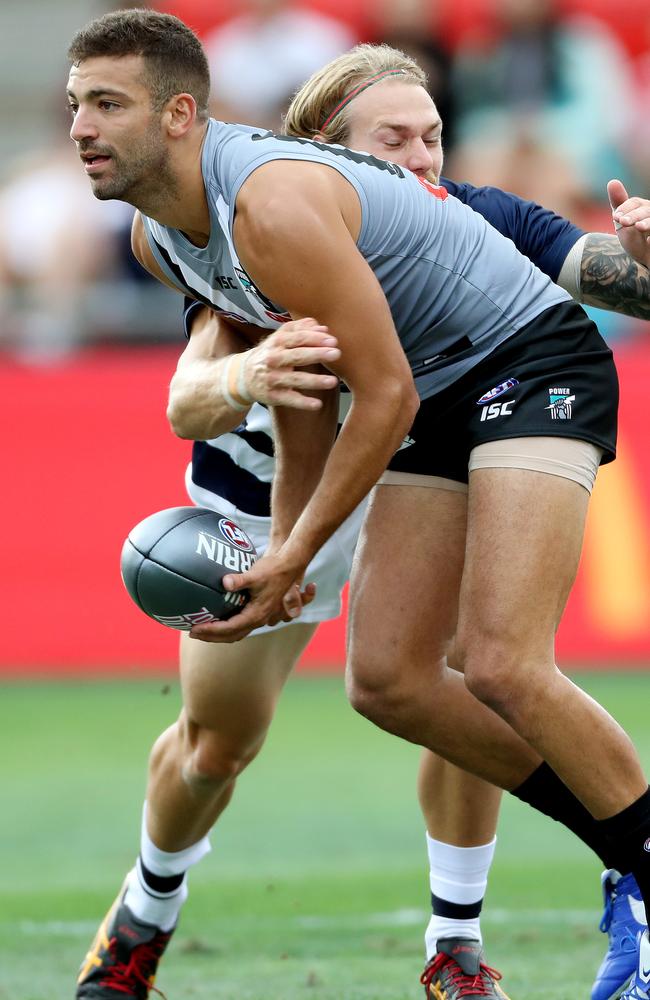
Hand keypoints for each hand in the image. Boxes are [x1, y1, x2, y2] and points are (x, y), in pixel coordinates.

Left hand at [188, 552, 311, 642]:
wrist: (289, 566)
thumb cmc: (273, 569)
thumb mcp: (255, 574)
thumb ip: (239, 580)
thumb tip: (224, 582)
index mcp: (256, 614)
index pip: (229, 628)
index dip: (211, 630)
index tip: (194, 628)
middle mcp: (258, 620)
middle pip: (231, 636)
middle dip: (211, 637)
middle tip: (192, 632)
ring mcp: (259, 617)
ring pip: (236, 633)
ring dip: (218, 634)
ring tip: (201, 630)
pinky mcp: (258, 612)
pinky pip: (239, 625)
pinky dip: (226, 627)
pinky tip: (216, 618)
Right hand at [243, 318, 340, 408]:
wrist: (243, 376)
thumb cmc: (271, 353)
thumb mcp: (280, 337)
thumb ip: (301, 329)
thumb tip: (323, 328)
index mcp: (277, 343)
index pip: (298, 338)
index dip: (316, 338)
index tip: (333, 341)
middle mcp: (274, 359)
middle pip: (297, 356)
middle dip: (317, 354)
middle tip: (336, 354)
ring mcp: (273, 378)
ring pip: (295, 379)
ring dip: (314, 381)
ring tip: (333, 381)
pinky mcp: (273, 396)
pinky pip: (290, 399)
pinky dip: (303, 403)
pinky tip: (317, 404)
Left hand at [608, 179, 649, 268]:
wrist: (646, 260)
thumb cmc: (635, 238)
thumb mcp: (624, 221)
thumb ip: (619, 203)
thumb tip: (613, 181)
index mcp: (644, 209)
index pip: (636, 203)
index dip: (626, 208)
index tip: (616, 217)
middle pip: (646, 210)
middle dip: (634, 215)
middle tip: (623, 222)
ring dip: (648, 222)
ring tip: (639, 227)